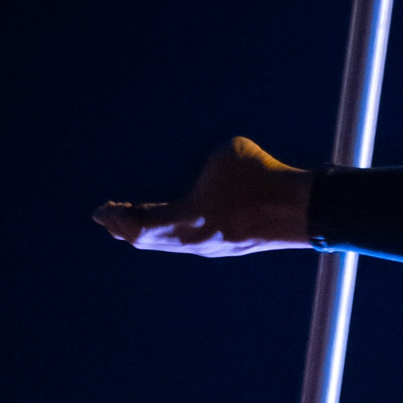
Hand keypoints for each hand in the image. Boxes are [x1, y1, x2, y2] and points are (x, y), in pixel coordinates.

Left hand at [96, 135, 316, 257]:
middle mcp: (196, 240)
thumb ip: (203, 167)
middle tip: (107, 220)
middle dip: (124, 228)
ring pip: (169, 244)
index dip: (116, 218)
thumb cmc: (262, 176)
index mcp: (188, 219)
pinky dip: (170, 234)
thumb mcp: (224, 156)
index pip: (139, 225)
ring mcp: (214, 246)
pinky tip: (173, 226)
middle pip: (147, 241)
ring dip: (148, 234)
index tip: (100, 212)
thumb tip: (206, 172)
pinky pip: (189, 240)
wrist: (302, 207)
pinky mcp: (230, 244)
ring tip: (132, 226)